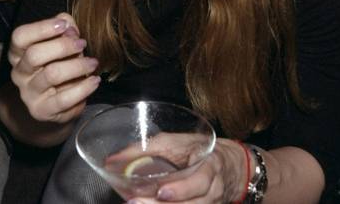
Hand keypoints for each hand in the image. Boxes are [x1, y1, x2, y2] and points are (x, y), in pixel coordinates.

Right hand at [8, 14, 99, 125]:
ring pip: (51, 75)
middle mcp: (19, 72)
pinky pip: (63, 99)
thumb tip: (68, 25)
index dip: (42, 28)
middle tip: (82, 44)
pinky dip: (83, 88)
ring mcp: (28, 93)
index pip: (20, 36)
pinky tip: (94, 80)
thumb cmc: (61, 62)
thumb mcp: (63, 41)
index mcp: (19, 52)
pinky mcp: (41, 111)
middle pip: (34, 55)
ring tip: (92, 63)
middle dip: (62, 46)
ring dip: (77, 66)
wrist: (59, 100)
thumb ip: (66, 27)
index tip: (64, 25)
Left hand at [124, 139, 245, 203]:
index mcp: (210, 166)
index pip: (201, 181)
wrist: (229, 166)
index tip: (161, 191)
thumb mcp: (176, 142)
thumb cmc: (197, 150)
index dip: (182, 189)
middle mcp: (213, 190)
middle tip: (135, 202)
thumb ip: (146, 149)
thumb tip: (111, 161)